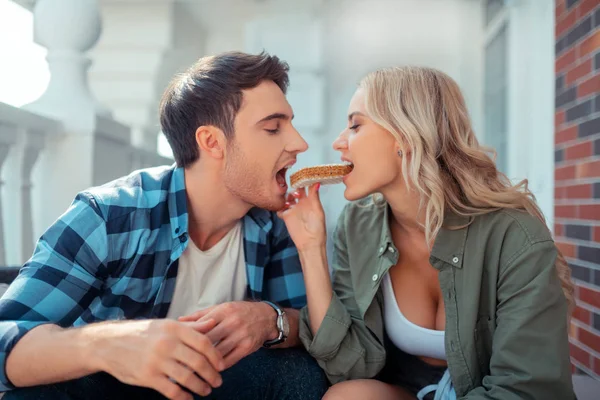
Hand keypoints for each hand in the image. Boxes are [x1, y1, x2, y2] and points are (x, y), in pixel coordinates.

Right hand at [96, 319, 223, 399]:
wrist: (108, 343)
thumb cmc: (141, 333)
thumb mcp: (165, 325)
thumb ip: (191, 326)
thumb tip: (213, 323)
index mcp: (174, 328)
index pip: (203, 343)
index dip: (216, 356)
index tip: (222, 366)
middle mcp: (167, 343)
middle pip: (199, 362)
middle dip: (212, 374)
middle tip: (217, 381)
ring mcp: (157, 361)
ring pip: (187, 378)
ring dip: (200, 387)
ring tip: (206, 390)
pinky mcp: (148, 377)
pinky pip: (172, 390)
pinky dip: (184, 397)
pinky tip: (188, 398)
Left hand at [178, 301, 276, 368]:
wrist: (266, 317)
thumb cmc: (239, 312)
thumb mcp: (221, 308)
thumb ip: (200, 315)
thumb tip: (178, 321)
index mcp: (222, 311)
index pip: (201, 326)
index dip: (188, 337)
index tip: (178, 346)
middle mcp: (232, 322)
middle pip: (207, 340)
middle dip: (194, 351)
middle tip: (182, 361)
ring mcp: (240, 335)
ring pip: (217, 352)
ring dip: (205, 362)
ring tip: (194, 368)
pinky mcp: (247, 347)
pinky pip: (229, 360)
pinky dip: (218, 366)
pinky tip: (211, 368)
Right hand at [277, 184, 326, 251]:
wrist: (309, 242)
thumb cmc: (317, 228)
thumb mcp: (317, 210)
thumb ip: (314, 197)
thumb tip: (317, 183)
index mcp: (311, 201)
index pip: (308, 187)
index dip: (305, 181)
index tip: (303, 174)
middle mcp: (302, 204)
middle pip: (296, 191)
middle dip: (294, 187)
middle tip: (295, 188)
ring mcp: (293, 209)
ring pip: (287, 198)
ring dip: (287, 196)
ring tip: (290, 200)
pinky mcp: (286, 216)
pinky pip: (280, 209)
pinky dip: (279, 206)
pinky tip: (283, 207)